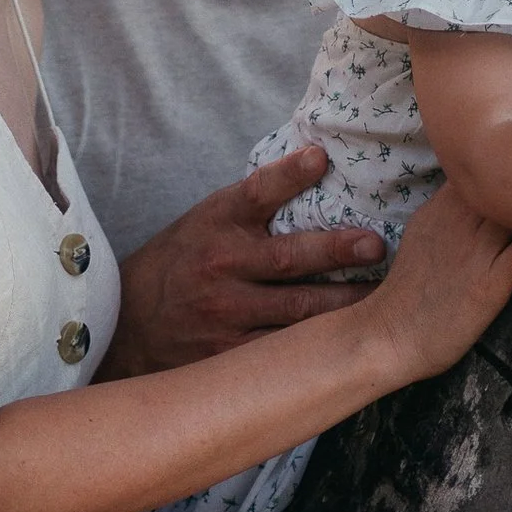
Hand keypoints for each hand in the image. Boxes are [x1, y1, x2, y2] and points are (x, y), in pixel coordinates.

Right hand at [106, 147, 386, 374]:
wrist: (128, 324)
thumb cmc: (183, 261)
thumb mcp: (207, 220)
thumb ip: (254, 205)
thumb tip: (320, 166)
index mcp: (216, 223)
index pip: (254, 192)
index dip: (287, 174)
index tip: (321, 157)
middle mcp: (220, 266)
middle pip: (287, 258)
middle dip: (336, 251)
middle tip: (377, 245)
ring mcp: (225, 314)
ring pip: (296, 311)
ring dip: (343, 304)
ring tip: (383, 298)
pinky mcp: (229, 355)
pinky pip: (283, 351)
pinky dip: (317, 345)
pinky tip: (350, 340)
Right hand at [374, 181, 511, 382]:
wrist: (393, 333)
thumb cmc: (409, 288)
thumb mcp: (421, 233)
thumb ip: (447, 210)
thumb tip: (472, 192)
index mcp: (440, 208)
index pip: (480, 167)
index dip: (510, 152)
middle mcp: (459, 223)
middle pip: (503, 181)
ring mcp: (476, 253)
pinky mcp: (490, 284)